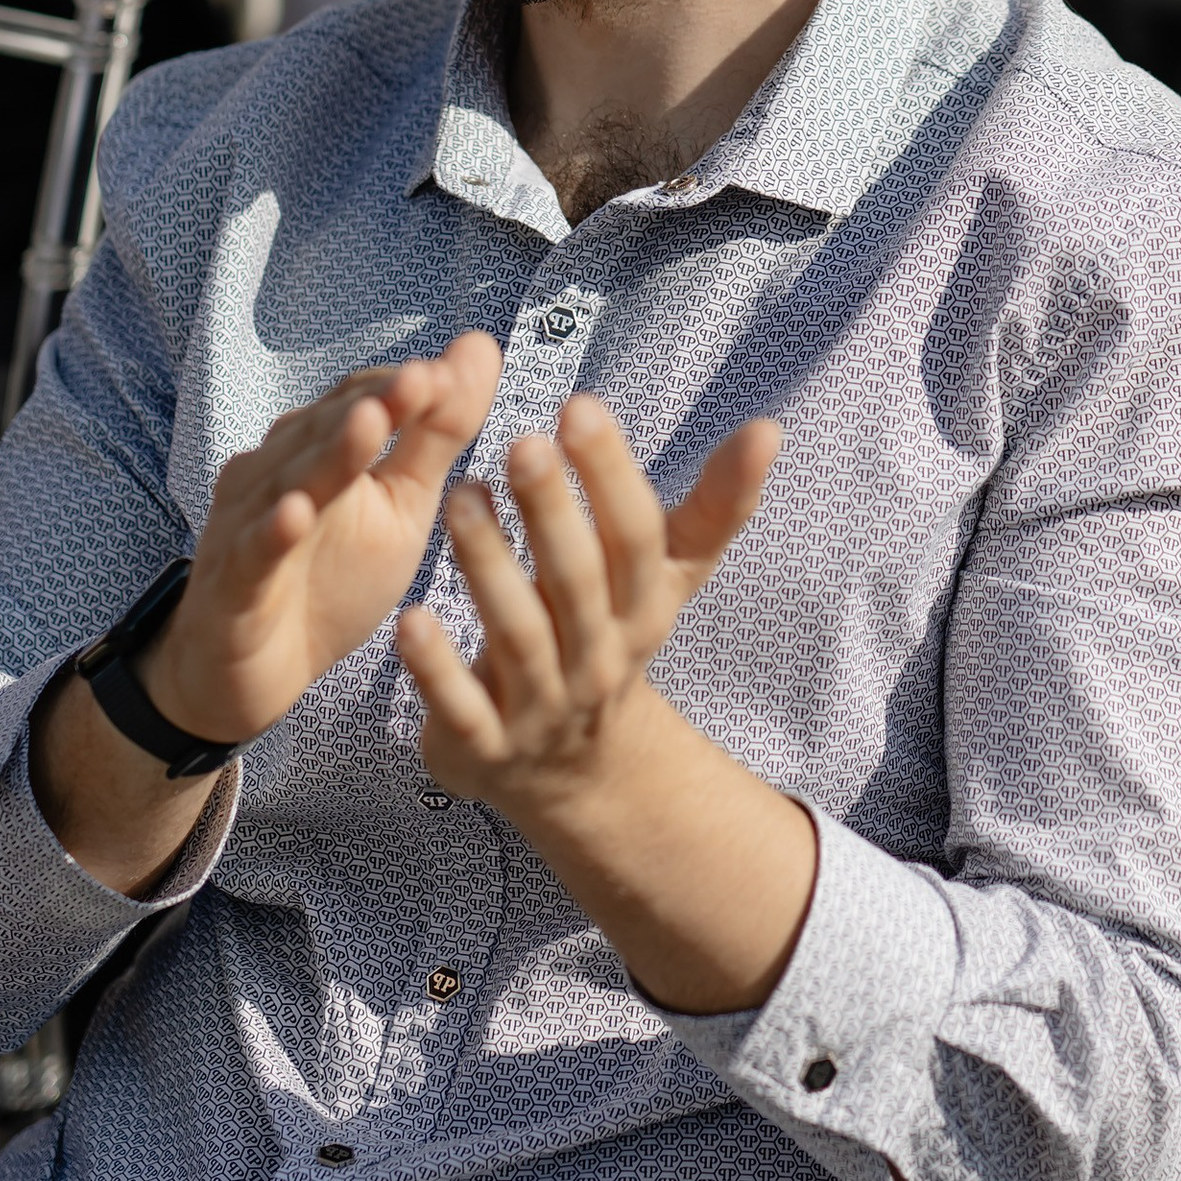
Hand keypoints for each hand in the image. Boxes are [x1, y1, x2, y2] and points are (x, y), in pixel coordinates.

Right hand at [143, 334, 501, 749]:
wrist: (256, 673)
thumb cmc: (331, 578)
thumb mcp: (400, 507)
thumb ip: (438, 432)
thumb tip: (481, 345)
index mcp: (320, 449)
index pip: (363, 400)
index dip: (407, 386)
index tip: (457, 370)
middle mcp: (278, 471)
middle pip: (327, 429)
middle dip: (376, 402)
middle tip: (426, 377)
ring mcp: (248, 523)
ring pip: (290, 481)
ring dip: (330, 453)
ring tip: (372, 422)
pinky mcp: (232, 582)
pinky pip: (253, 552)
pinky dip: (272, 531)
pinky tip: (297, 512)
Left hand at [399, 393, 780, 819]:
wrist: (576, 773)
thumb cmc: (612, 637)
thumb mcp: (667, 579)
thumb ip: (716, 505)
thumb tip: (770, 427)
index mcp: (642, 610)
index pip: (636, 539)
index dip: (612, 475)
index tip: (579, 407)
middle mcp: (598, 658)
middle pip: (577, 581)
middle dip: (552, 511)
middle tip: (522, 442)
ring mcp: (541, 707)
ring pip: (517, 635)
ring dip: (488, 567)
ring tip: (461, 496)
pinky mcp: (484, 746)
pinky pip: (461, 707)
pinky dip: (436, 668)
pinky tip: (410, 618)